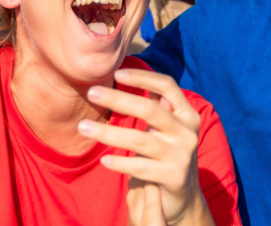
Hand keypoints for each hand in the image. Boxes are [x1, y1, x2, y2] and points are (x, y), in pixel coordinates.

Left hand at [78, 69, 211, 225]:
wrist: (183, 196)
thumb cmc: (168, 153)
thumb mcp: (169, 127)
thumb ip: (158, 104)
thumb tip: (132, 75)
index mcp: (187, 114)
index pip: (168, 86)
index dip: (143, 77)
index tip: (117, 73)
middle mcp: (187, 132)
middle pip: (150, 110)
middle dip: (118, 99)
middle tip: (91, 92)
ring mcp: (181, 155)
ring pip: (140, 140)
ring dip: (108, 133)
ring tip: (83, 127)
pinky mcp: (173, 176)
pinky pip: (140, 168)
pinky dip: (120, 163)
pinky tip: (104, 161)